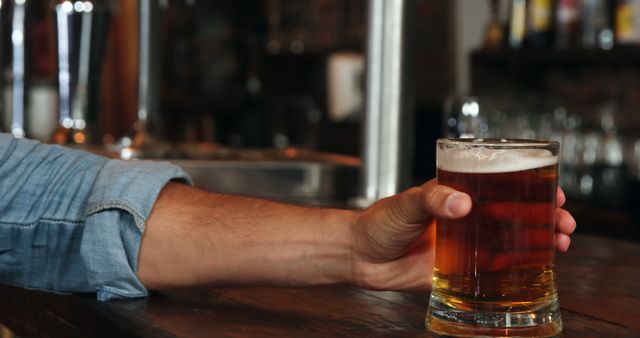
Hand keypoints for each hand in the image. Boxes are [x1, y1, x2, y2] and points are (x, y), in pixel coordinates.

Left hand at [349, 179, 575, 290]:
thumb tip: (461, 203)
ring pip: (510, 240)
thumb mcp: (405, 204)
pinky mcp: (458, 269)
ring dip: (538, 241)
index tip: (553, 190)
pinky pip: (493, 270)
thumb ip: (431, 200)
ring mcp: (464, 244)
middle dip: (544, 215)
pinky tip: (536, 270)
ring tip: (561, 243)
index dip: (529, 185)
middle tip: (565, 221)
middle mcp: (465, 217)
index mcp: (455, 194)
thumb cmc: (378, 223)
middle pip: (513, 212)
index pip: (499, 184)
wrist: (360, 257)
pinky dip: (516, 269)